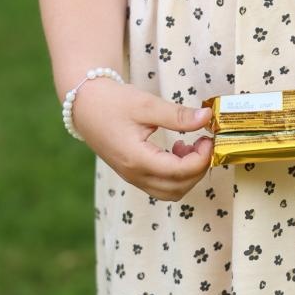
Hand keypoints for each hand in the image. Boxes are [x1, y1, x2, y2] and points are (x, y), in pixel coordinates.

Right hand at [70, 78, 212, 199]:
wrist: (85, 106)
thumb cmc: (113, 103)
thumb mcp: (147, 104)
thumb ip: (177, 115)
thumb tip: (206, 118)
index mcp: (137, 159)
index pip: (180, 172)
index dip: (201, 158)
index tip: (209, 137)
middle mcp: (134, 175)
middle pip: (178, 188)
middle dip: (198, 168)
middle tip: (205, 141)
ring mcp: (132, 177)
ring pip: (170, 191)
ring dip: (188, 174)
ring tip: (191, 145)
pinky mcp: (133, 174)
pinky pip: (161, 185)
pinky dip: (176, 174)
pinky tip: (177, 149)